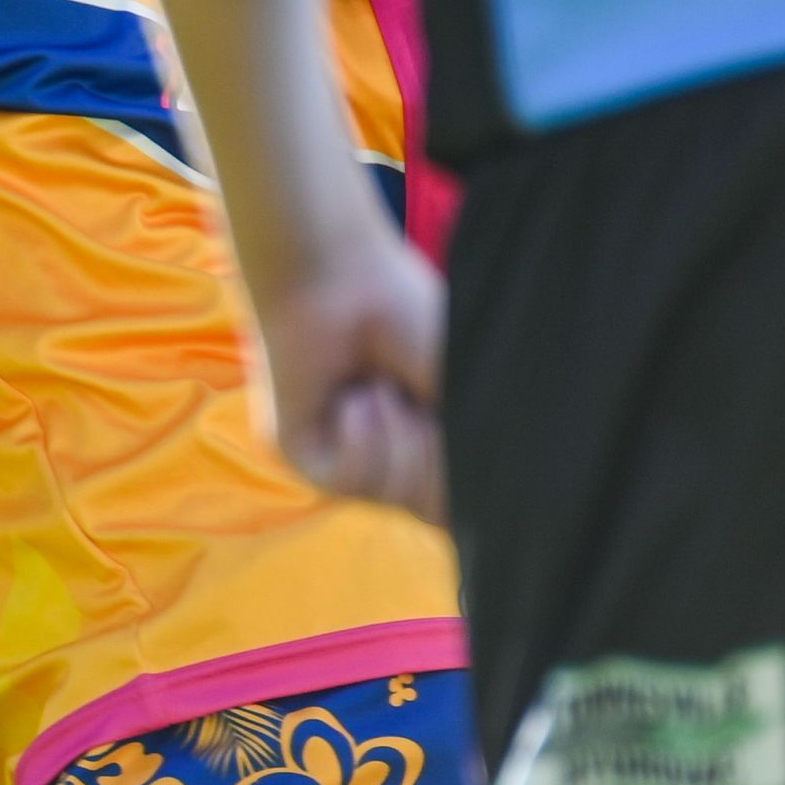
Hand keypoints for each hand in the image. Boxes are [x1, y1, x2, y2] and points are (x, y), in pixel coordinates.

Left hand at [252, 226, 449, 519]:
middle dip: (437, 451)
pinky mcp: (298, 453)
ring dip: (398, 435)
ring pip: (390, 494)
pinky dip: (360, 438)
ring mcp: (341, 460)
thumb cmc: (408, 314)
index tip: (458, 427)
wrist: (343, 275)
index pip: (456, 503)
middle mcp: (386, 458)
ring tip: (380, 385)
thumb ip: (473, 451)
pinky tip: (353, 398)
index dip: (471, 479)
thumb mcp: (461, 389)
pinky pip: (345, 480)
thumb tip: (486, 508)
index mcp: (426, 445)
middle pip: (430, 509)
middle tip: (420, 396)